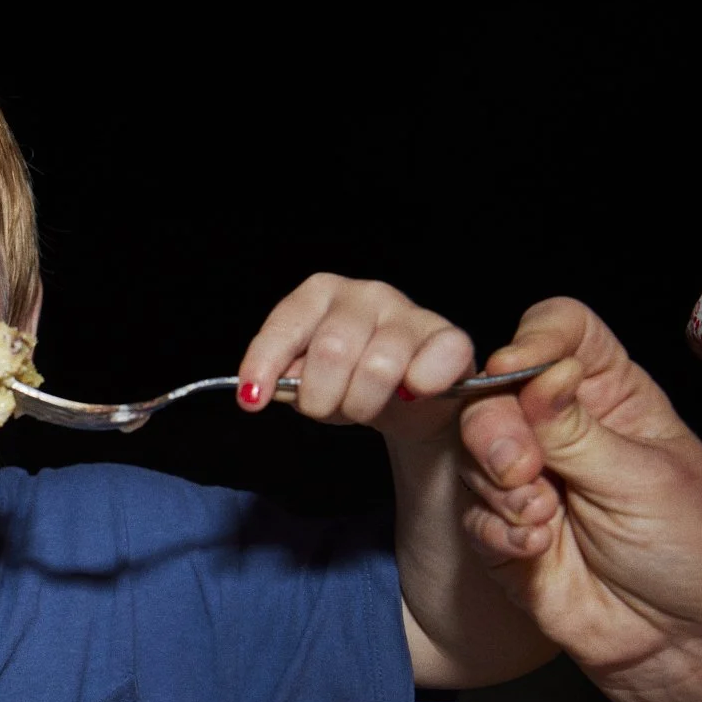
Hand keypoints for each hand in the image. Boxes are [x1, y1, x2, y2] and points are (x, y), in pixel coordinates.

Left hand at [237, 274, 474, 440]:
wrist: (409, 400)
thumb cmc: (348, 381)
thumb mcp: (306, 380)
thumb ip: (285, 378)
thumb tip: (269, 388)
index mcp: (320, 294)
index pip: (286, 325)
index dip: (265, 364)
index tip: (251, 401)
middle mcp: (365, 293)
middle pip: (332, 350)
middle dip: (321, 397)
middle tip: (327, 408)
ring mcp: (409, 312)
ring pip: (378, 368)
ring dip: (363, 404)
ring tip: (364, 406)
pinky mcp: (449, 338)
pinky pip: (430, 367)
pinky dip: (418, 389)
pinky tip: (411, 394)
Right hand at [455, 297, 701, 701]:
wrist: (671, 642)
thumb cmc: (686, 553)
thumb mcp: (644, 480)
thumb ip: (577, 431)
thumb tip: (537, 374)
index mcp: (612, 398)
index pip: (563, 334)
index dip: (534, 341)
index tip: (515, 369)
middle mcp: (562, 430)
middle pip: (497, 392)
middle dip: (496, 428)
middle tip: (519, 469)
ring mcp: (528, 478)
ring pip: (472, 452)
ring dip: (499, 487)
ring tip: (541, 521)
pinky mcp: (500, 527)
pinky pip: (471, 511)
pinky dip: (496, 529)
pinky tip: (535, 548)